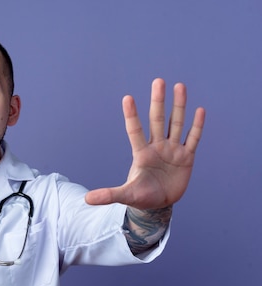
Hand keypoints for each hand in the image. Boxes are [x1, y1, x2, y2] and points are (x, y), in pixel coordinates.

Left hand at [85, 78, 204, 208]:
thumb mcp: (126, 195)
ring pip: (176, 124)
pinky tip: (199, 110)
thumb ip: (108, 195)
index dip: (132, 115)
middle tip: (158, 81)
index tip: (127, 97)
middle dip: (158, 101)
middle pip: (158, 120)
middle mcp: (157, 147)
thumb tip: (87, 200)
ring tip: (179, 86)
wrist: (159, 204)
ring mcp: (172, 150)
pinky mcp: (186, 158)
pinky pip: (192, 138)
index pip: (135, 131)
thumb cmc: (141, 196)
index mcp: (141, 154)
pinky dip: (196, 126)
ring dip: (179, 106)